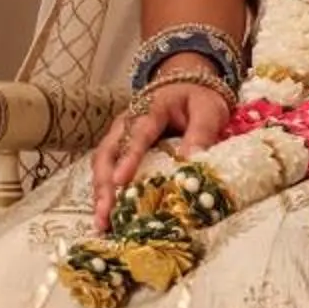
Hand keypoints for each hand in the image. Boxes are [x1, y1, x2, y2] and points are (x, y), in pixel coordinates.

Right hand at [91, 79, 230, 228]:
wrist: (187, 84)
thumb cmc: (197, 98)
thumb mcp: (208, 109)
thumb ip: (201, 132)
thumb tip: (191, 161)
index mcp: (150, 109)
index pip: (137, 135)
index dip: (128, 159)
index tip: (120, 181)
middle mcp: (127, 123)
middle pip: (108, 153)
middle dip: (104, 185)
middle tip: (105, 213)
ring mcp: (120, 136)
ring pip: (102, 164)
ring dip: (101, 193)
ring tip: (103, 223)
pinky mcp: (120, 150)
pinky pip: (108, 172)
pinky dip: (107, 193)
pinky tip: (109, 217)